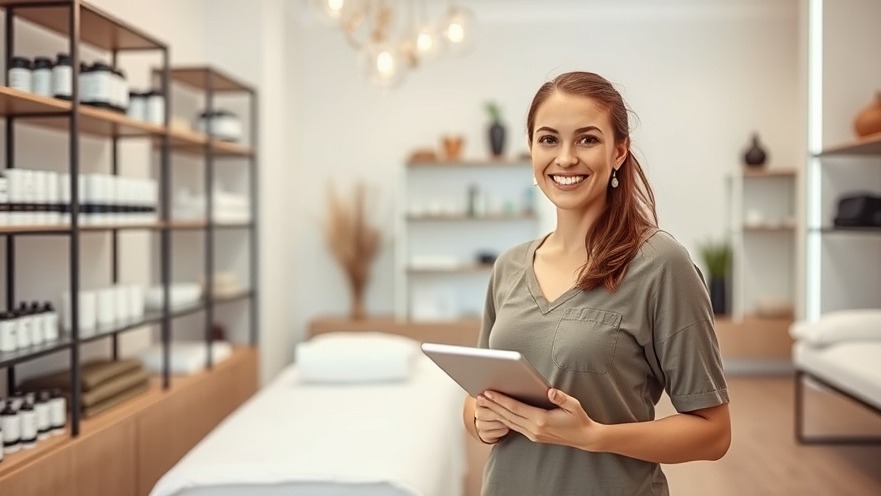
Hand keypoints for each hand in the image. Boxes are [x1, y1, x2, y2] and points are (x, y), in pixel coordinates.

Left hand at [478, 388, 600, 449]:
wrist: (584, 438)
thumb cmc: (578, 419)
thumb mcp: (574, 405)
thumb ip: (561, 398)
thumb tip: (551, 391)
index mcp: (542, 420)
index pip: (515, 408)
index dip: (500, 400)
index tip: (489, 392)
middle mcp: (534, 429)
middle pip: (508, 415)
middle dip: (493, 405)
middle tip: (479, 395)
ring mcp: (532, 434)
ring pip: (509, 422)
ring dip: (495, 412)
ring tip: (483, 403)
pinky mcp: (533, 436)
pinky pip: (514, 426)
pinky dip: (503, 418)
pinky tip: (496, 412)